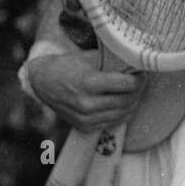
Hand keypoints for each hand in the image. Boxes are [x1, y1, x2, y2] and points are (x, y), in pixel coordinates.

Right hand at [28, 52, 144, 132]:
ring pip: (123, 113)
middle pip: (127, 100)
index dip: (139, 78)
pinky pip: (114, 122)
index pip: (126, 85)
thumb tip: (137, 62)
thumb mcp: (89, 58)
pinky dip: (123, 113)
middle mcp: (87, 104)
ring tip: (135, 91)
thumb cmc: (67, 66)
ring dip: (133, 102)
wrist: (42, 83)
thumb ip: (113, 62)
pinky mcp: (85, 127)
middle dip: (139, 90)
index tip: (142, 72)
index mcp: (88, 83)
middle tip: (141, 81)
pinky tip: (124, 102)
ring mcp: (85, 118)